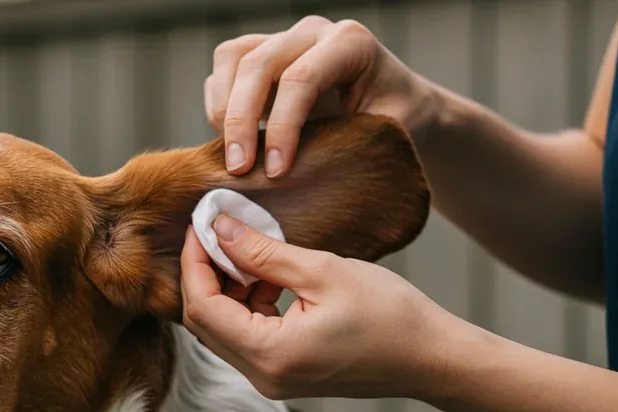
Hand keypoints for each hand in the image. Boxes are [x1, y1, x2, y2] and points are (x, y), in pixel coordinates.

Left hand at [180, 215, 461, 400]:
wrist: (432, 359)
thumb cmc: (389, 314)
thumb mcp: (322, 271)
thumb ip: (263, 251)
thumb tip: (219, 228)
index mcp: (270, 355)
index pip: (203, 307)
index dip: (195, 263)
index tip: (203, 225)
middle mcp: (262, 377)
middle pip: (205, 323)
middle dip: (206, 274)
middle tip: (218, 231)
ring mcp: (272, 381)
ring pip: (223, 329)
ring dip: (228, 288)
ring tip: (251, 249)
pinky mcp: (284, 375)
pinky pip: (247, 337)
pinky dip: (248, 303)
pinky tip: (270, 276)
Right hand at [205, 15, 435, 176]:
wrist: (396, 106)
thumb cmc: (398, 120)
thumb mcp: (393, 132)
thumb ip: (358, 143)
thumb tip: (315, 172)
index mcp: (350, 43)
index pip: (302, 78)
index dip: (284, 126)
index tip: (278, 171)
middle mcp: (312, 34)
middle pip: (259, 64)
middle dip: (241, 120)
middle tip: (238, 169)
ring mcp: (283, 40)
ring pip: (233, 58)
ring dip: (222, 108)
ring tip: (232, 156)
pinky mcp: (260, 55)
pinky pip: (224, 71)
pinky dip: (218, 106)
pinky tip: (233, 141)